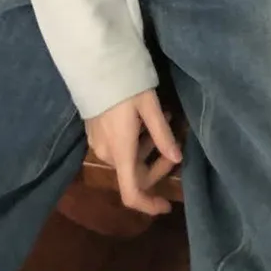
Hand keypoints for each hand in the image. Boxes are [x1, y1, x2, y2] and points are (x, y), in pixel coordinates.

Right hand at [89, 87, 182, 217]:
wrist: (93, 65)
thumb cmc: (124, 84)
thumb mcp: (150, 107)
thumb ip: (163, 135)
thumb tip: (178, 158)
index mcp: (121, 151)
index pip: (131, 192)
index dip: (148, 205)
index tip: (166, 205)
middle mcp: (108, 154)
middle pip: (135, 175)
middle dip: (157, 165)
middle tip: (176, 140)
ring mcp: (98, 145)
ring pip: (129, 160)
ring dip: (148, 149)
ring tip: (166, 119)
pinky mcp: (95, 135)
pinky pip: (119, 149)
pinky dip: (136, 142)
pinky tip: (146, 121)